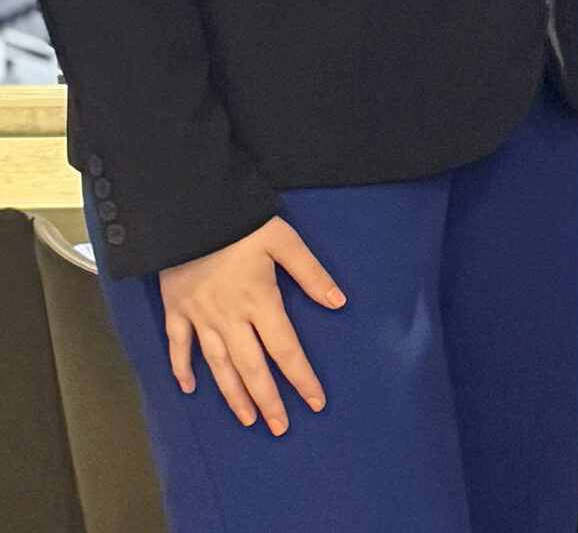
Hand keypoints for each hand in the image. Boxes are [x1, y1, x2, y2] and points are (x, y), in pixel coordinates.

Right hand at [155, 217, 344, 433]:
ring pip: (218, 365)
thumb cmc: (240, 224)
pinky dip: (182, 368)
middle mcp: (229, 318)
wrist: (188, 213)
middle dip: (268, 400)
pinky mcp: (175, 310)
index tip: (315, 402)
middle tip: (280, 427)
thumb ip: (311, 273)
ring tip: (247, 419)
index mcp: (260, 302)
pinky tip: (189, 388)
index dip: (301, 378)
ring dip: (232, 394)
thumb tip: (339, 303)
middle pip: (251, 368)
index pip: (285, 350)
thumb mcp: (285, 241)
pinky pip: (177, 346)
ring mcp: (199, 317)